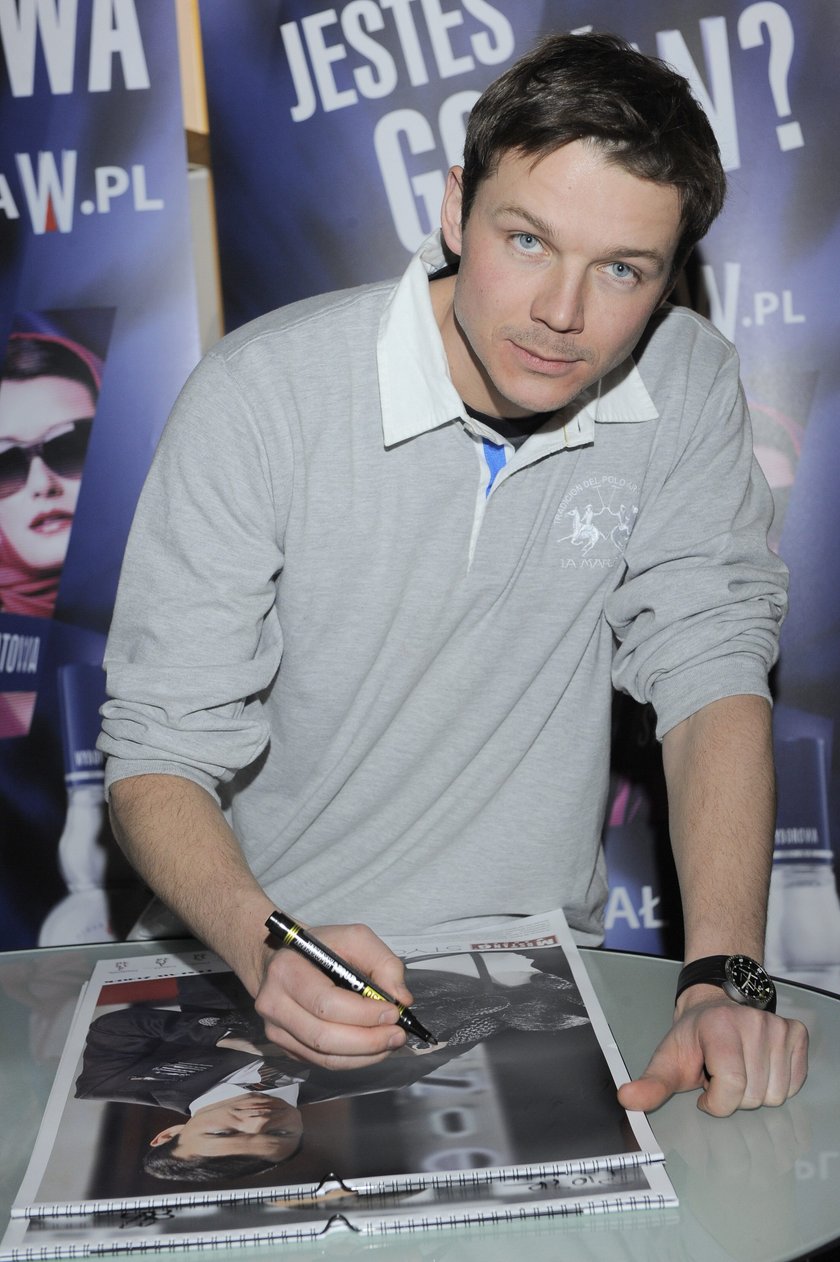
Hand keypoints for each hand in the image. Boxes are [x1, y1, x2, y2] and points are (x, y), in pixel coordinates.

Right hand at [253, 921, 413, 1069]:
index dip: (363, 1013)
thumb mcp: (354, 938)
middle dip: (368, 1040)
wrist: (285, 959)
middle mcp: (274, 1004)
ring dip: (364, 1055)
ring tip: (390, 1042)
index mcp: (287, 970)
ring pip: (324, 1057)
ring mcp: (276, 1030)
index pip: (326, 1003)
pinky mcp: (285, 1047)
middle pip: (323, 1037)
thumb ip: (383, 963)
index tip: (393, 1012)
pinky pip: (322, 1062)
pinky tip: (372, 1048)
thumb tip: (401, 999)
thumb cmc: (322, 947)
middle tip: (397, 1034)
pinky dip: (353, 1060)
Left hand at [617, 985, 808, 1115]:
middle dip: (733, 1096)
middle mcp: (752, 1022)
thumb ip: (651, 1084)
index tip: (704, 1088)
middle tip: (720, 1073)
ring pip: (776, 1094)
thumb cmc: (694, 1037)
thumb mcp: (668, 1059)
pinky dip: (777, 1084)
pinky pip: (794, 1083)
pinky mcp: (795, 1033)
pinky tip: (759, 1067)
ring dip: (755, 1091)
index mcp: (718, 1026)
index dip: (715, 1101)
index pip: (730, 1088)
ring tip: (737, 1069)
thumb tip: (627, 1098)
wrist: (716, 1006)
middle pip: (753, 1096)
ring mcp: (776, 1026)